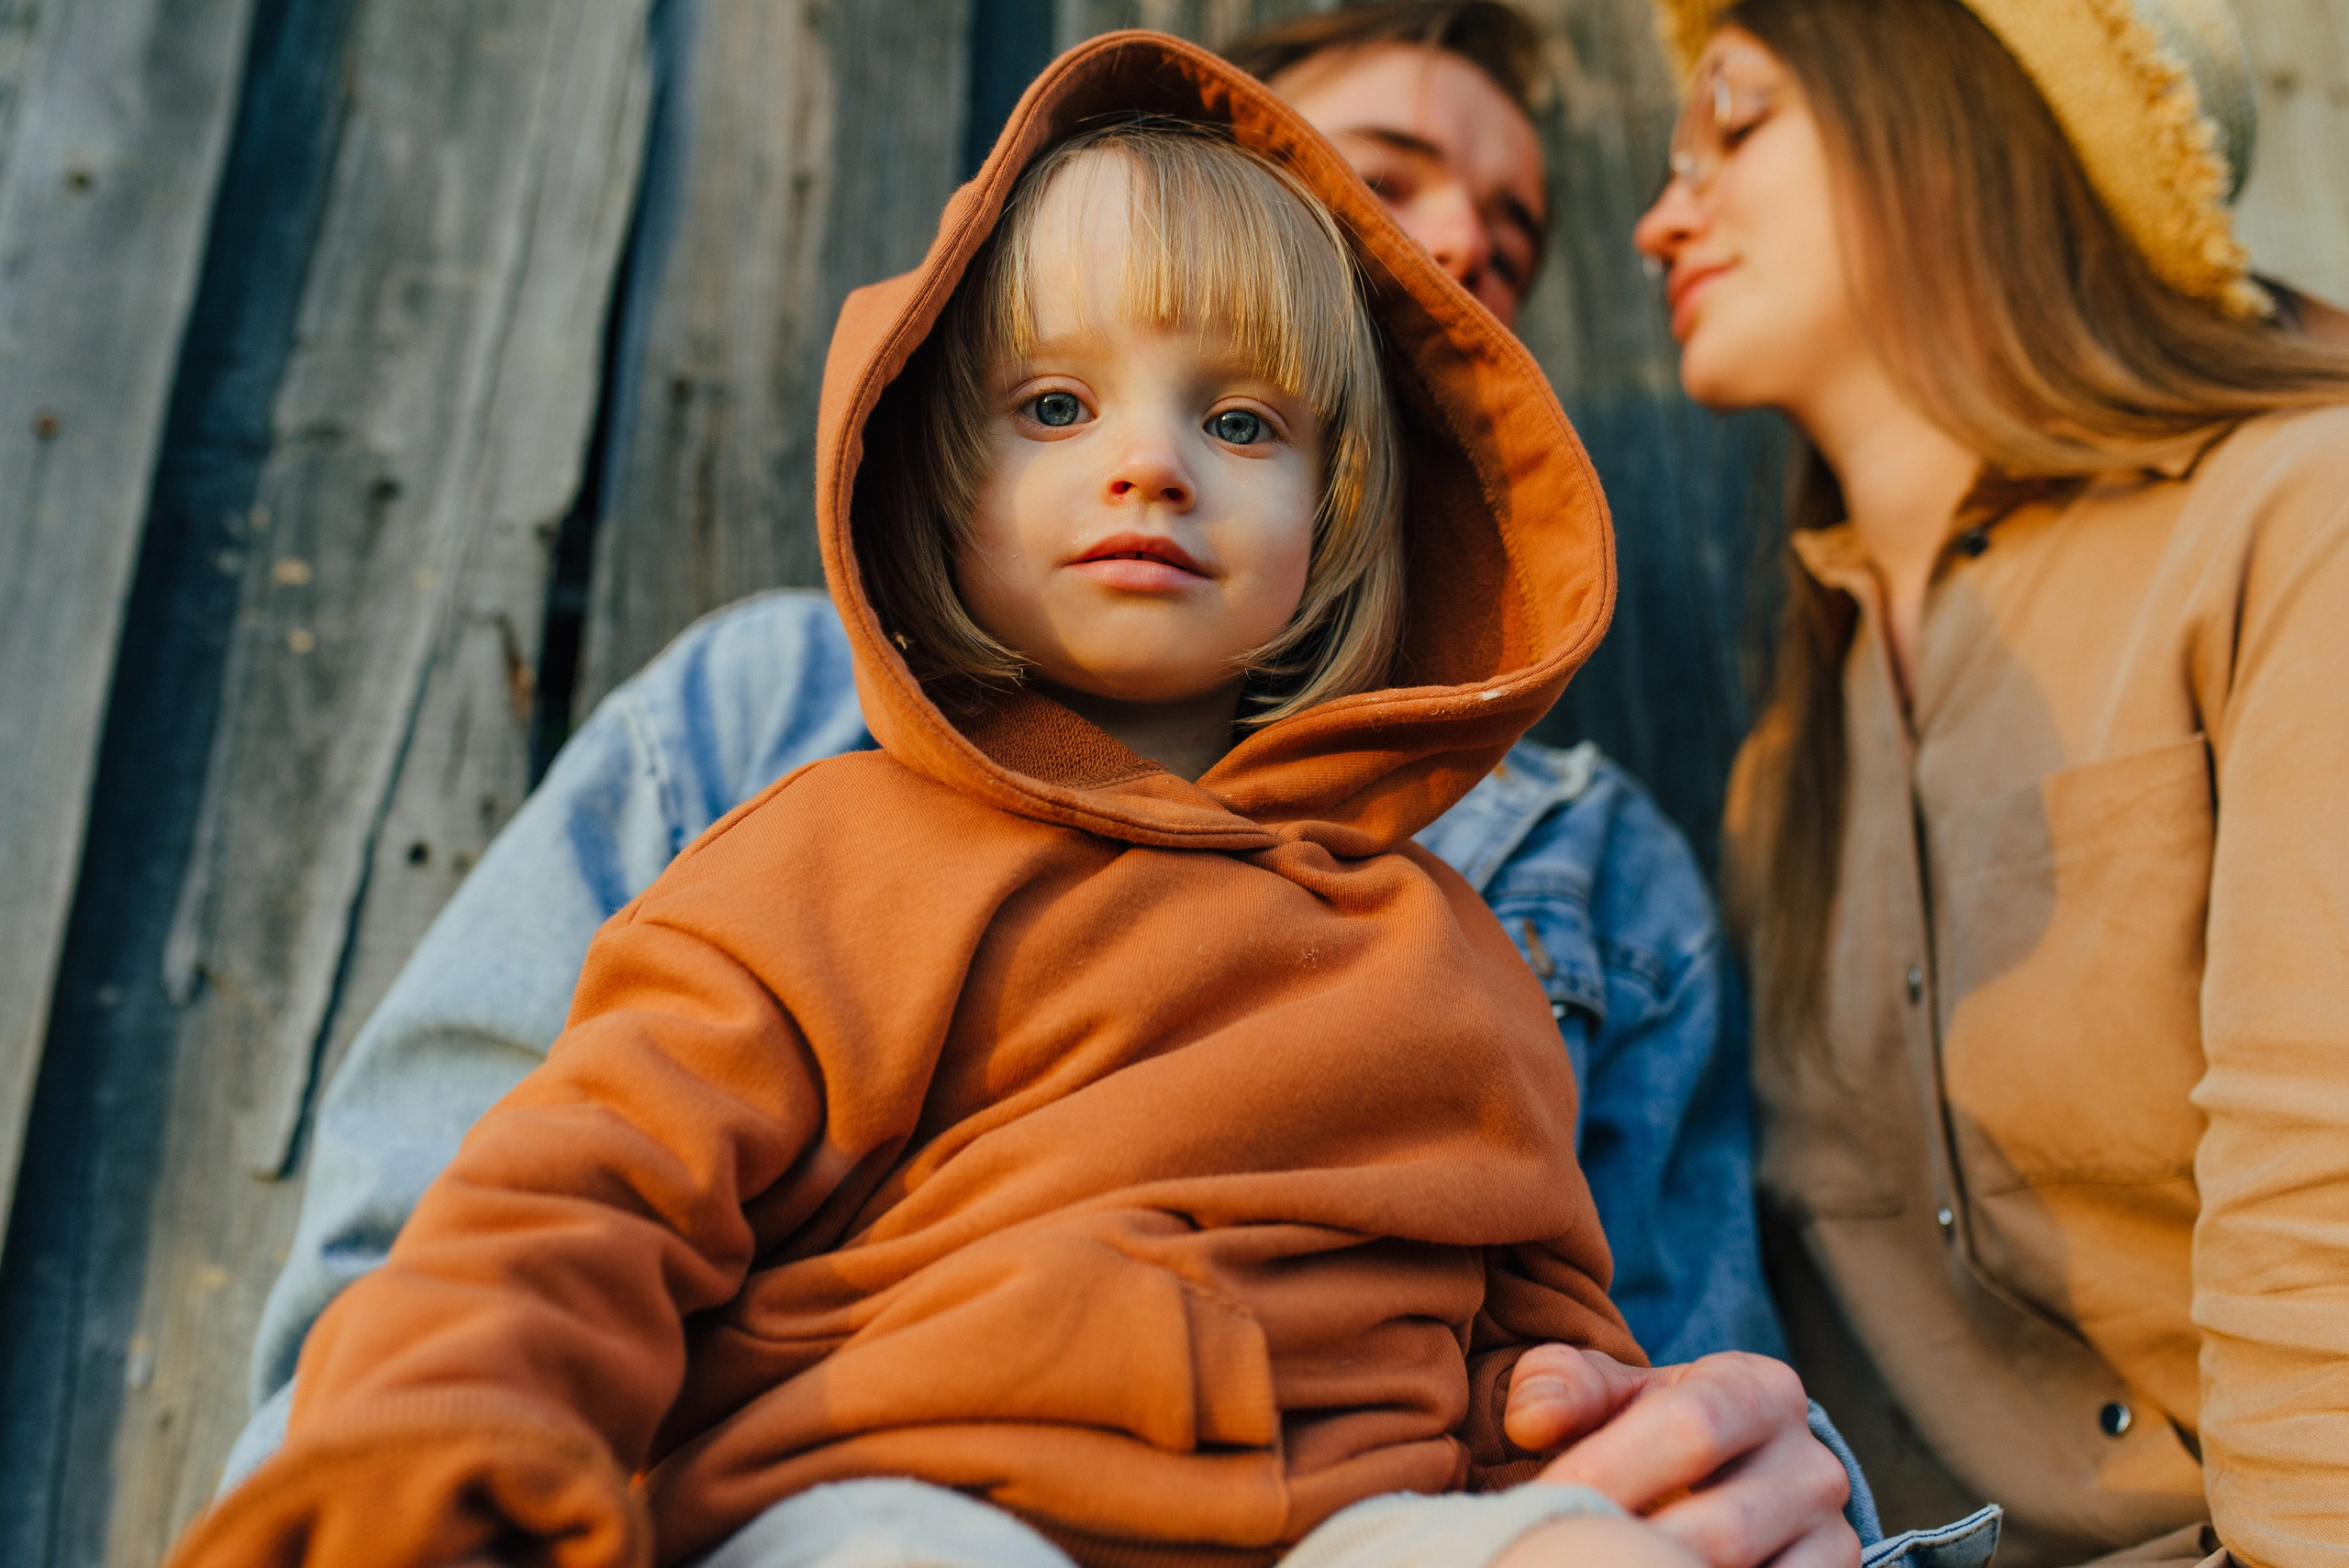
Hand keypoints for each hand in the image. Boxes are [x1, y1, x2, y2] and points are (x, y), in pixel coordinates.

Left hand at [1504, 1347, 1859, 1567]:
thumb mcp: (1611, 1391)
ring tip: (1601, 1565)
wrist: (1726, 1478)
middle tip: (1564, 1552)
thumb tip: (1530, 1420)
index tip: (1543, 1502)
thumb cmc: (1652, 1426)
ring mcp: (1832, 1535)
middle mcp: (1813, 1464)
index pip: (1690, 1428)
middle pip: (1722, 1527)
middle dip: (1631, 1549)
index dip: (1609, 1471)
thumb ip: (1563, 1386)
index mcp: (1760, 1390)